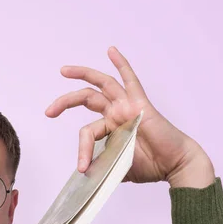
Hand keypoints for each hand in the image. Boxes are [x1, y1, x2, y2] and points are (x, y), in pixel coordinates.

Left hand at [45, 46, 214, 187]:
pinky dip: (121, 64)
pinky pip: (130, 80)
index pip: (87, 132)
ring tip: (64, 70)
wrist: (174, 165)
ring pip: (102, 84)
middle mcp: (117, 113)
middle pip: (86, 98)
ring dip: (82, 74)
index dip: (81, 149)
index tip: (82, 168)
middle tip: (48, 112)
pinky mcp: (141, 104)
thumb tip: (85, 172)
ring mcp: (128, 106)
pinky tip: (111, 51)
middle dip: (64, 102)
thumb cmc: (150, 166)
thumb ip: (101, 165)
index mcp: (111, 127)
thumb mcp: (116, 166)